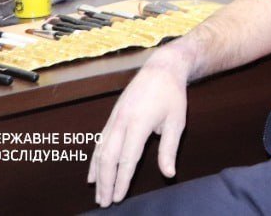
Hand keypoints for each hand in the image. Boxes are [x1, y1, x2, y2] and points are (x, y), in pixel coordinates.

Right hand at [87, 47, 191, 207]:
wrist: (162, 68)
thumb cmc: (172, 95)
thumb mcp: (177, 122)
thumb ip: (169, 149)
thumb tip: (169, 174)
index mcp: (138, 124)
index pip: (127, 159)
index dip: (122, 180)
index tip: (118, 198)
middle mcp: (121, 122)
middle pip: (108, 158)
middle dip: (105, 182)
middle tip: (104, 202)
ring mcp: (114, 118)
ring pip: (100, 151)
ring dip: (98, 174)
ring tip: (98, 193)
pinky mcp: (112, 117)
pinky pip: (100, 142)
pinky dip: (95, 160)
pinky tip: (92, 174)